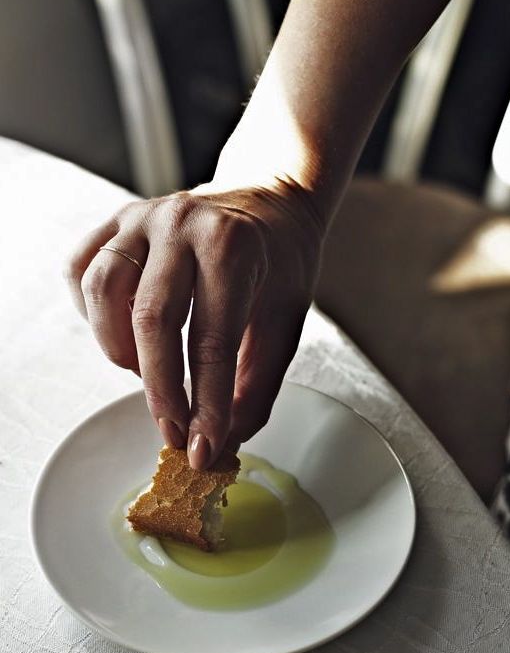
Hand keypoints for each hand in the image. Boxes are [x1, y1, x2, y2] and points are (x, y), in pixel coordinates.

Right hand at [65, 177, 323, 468]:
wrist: (273, 203)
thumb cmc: (282, 264)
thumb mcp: (285, 325)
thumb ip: (255, 388)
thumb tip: (222, 444)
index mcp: (232, 247)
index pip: (211, 341)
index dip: (206, 404)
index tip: (202, 448)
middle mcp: (181, 224)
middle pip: (150, 320)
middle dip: (160, 390)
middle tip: (172, 430)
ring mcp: (142, 217)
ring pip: (103, 291)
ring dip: (120, 349)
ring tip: (147, 372)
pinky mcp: (117, 221)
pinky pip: (81, 271)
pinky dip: (93, 313)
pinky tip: (123, 333)